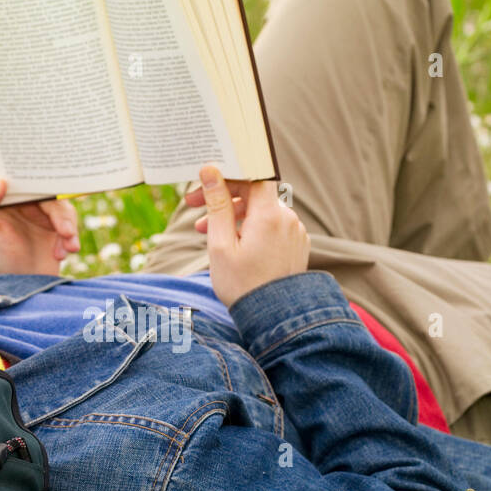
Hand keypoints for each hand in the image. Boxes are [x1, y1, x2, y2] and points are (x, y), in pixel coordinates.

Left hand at [0, 178, 79, 275]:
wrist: (18, 287)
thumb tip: (0, 181)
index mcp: (4, 196)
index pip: (20, 177)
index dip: (34, 175)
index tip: (46, 182)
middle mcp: (24, 201)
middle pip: (48, 193)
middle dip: (60, 212)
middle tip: (65, 230)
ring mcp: (42, 213)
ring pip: (62, 208)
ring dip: (68, 226)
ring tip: (68, 244)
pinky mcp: (57, 227)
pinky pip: (70, 224)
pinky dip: (71, 238)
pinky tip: (65, 252)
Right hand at [189, 164, 309, 307]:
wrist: (273, 318)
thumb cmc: (242, 285)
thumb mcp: (221, 244)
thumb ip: (217, 204)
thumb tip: (210, 171)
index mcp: (269, 214)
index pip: (251, 175)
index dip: (226, 175)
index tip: (203, 184)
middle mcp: (287, 217)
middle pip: (254, 193)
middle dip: (223, 197)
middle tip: (193, 207)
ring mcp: (295, 231)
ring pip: (261, 211)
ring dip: (234, 216)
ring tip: (207, 232)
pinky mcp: (297, 244)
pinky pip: (272, 226)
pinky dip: (252, 228)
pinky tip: (234, 244)